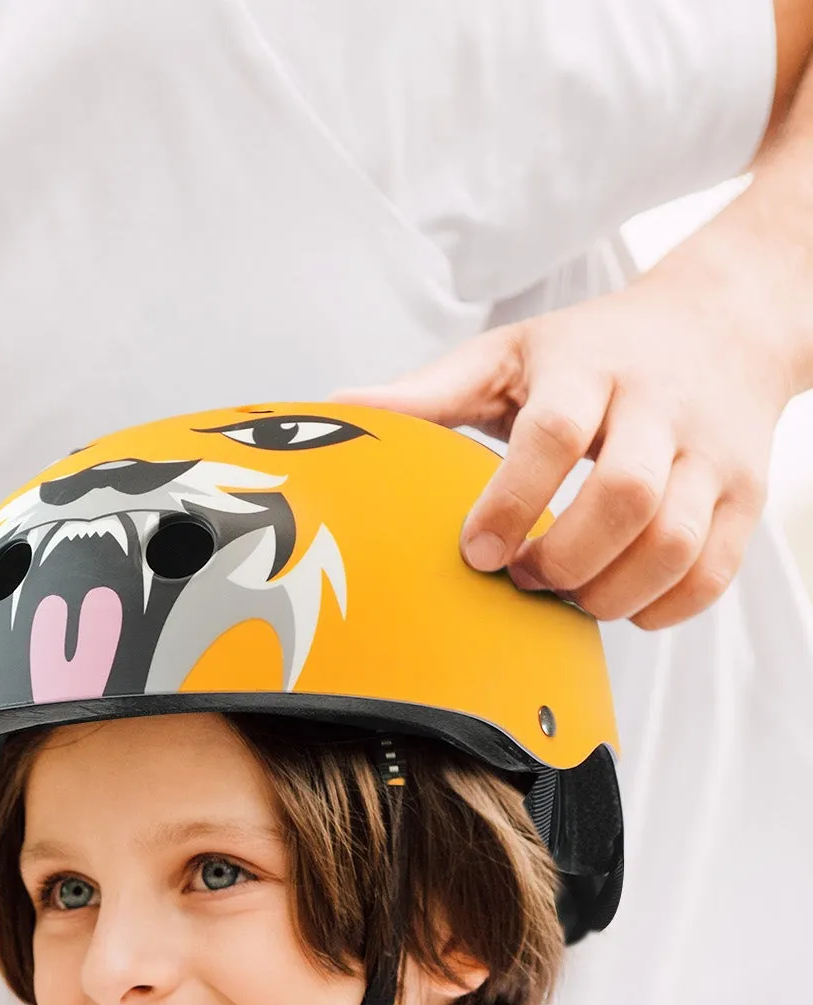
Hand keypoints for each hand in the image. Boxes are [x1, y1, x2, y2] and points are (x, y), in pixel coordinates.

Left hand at [348, 247, 793, 628]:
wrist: (723, 321)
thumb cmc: (594, 350)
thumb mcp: (509, 355)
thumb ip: (428, 392)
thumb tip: (334, 410)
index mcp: (591, 369)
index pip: (553, 433)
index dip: (509, 500)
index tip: (475, 549)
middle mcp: (661, 408)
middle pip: (623, 499)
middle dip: (562, 558)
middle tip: (522, 575)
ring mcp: (712, 454)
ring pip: (675, 543)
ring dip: (611, 592)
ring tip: (567, 594)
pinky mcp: (746, 495)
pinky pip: (714, 572)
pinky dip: (664, 607)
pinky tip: (621, 603)